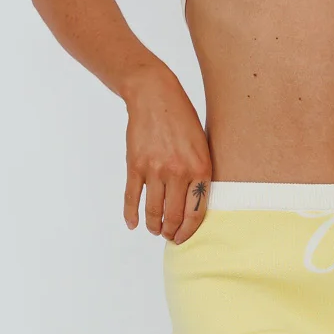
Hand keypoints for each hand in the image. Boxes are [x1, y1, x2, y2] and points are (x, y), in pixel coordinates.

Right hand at [122, 60, 212, 241]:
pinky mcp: (135, 165)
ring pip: (153, 211)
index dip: (188, 231)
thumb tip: (193, 205)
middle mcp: (178, 172)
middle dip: (171, 232)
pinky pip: (132, 197)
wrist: (154, 95)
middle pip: (173, 216)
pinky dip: (131, 214)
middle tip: (169, 236)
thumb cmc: (182, 119)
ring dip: (154, 226)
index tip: (184, 238)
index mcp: (200, 169)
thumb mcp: (202, 146)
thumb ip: (199, 174)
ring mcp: (155, 170)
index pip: (195, 213)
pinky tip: (133, 223)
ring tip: (155, 230)